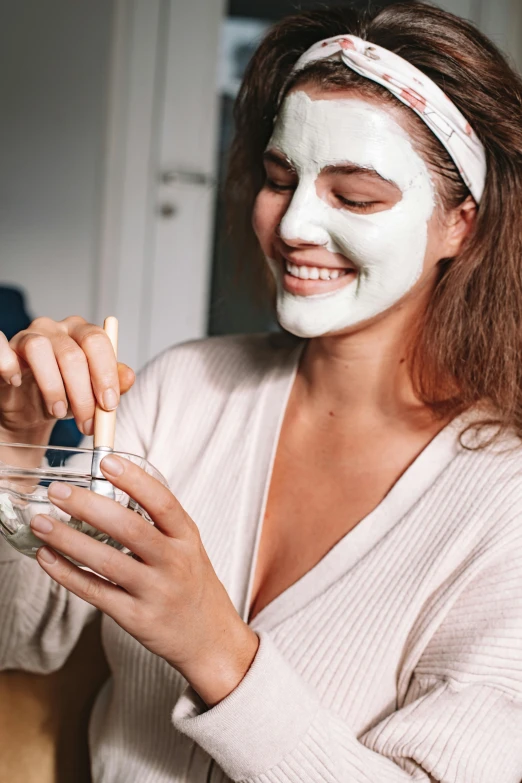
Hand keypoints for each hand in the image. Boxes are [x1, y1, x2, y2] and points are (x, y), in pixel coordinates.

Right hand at [0, 316, 134, 440]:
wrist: (31, 409)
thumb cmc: (65, 395)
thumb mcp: (94, 395)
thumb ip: (113, 385)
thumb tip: (128, 377)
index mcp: (83, 333)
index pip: (98, 341)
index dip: (105, 374)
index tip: (109, 405)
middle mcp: (56, 329)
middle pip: (72, 353)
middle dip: (82, 394)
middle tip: (87, 423)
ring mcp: (28, 336)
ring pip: (39, 349)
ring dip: (52, 387)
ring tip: (59, 412)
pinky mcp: (5, 348)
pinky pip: (1, 347)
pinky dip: (8, 365)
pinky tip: (16, 382)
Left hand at [29, 454, 259, 706]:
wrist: (210, 638)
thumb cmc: (192, 583)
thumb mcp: (189, 546)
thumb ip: (159, 521)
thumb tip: (114, 486)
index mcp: (187, 538)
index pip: (163, 502)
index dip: (135, 480)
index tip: (106, 462)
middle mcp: (174, 562)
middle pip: (130, 528)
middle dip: (89, 506)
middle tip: (59, 492)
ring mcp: (155, 591)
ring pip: (106, 561)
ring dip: (68, 539)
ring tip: (41, 523)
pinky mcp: (136, 618)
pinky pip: (95, 592)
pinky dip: (67, 574)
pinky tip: (47, 557)